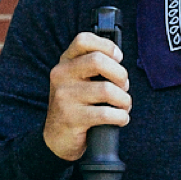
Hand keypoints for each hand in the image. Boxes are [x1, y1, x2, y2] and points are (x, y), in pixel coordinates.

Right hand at [43, 32, 130, 161]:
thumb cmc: (75, 107)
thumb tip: (119, 61)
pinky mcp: (72, 118)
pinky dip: (120, 117)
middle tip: (124, 86)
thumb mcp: (76, 82)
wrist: (56, 139)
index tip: (118, 58)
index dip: (106, 46)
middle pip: (98, 61)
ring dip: (124, 99)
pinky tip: (120, 119)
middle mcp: (62, 76)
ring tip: (124, 106)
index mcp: (65, 63)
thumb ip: (92, 68)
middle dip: (120, 74)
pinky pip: (105, 113)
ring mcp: (65, 97)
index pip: (83, 40)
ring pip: (106, 90)